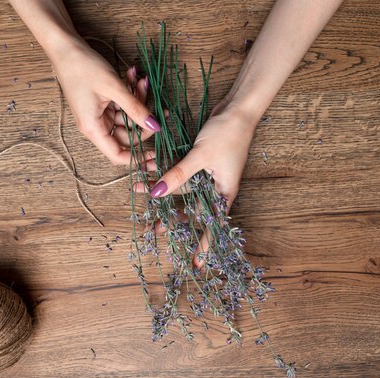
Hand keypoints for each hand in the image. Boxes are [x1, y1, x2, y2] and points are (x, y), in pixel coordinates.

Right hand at [52, 37, 159, 167]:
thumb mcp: (114, 88)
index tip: (157, 152)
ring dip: (139, 101)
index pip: (117, 155)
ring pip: (128, 118)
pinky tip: (134, 77)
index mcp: (93, 129)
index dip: (138, 158)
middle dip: (144, 120)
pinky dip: (131, 94)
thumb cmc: (83, 68)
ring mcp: (100, 114)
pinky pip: (122, 106)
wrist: (65, 47)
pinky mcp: (103, 103)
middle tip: (160, 108)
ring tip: (143, 81)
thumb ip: (136, 109)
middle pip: (127, 136)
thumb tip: (156, 126)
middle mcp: (96, 125)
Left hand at [134, 99, 258, 265]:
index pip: (213, 226)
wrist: (238, 109)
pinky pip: (183, 175)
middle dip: (174, 220)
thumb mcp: (200, 156)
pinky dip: (168, 175)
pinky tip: (150, 175)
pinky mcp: (202, 163)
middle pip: (194, 210)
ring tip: (142, 194)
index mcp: (224, 192)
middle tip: (154, 231)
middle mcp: (217, 188)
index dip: (204, 245)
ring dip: (165, 193)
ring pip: (184, 191)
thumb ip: (178, 175)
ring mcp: (209, 175)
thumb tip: (157, 193)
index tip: (196, 265)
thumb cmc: (227, 134)